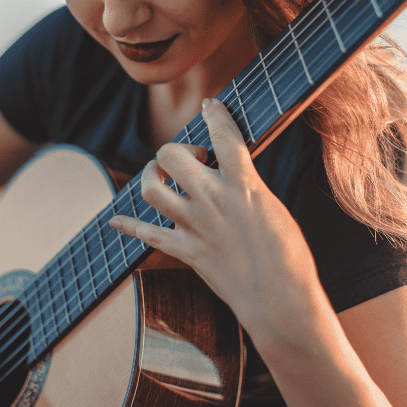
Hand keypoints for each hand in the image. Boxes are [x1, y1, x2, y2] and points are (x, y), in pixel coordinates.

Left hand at [109, 98, 324, 346]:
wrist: (281, 300)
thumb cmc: (290, 256)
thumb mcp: (273, 207)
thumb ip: (247, 188)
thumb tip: (235, 179)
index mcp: (244, 185)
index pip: (223, 134)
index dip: (215, 113)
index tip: (210, 106)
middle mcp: (213, 200)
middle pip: (172, 155)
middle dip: (176, 150)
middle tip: (192, 160)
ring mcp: (195, 226)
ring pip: (151, 188)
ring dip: (151, 176)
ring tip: (160, 176)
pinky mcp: (186, 251)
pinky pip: (147, 234)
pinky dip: (128, 226)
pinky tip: (115, 221)